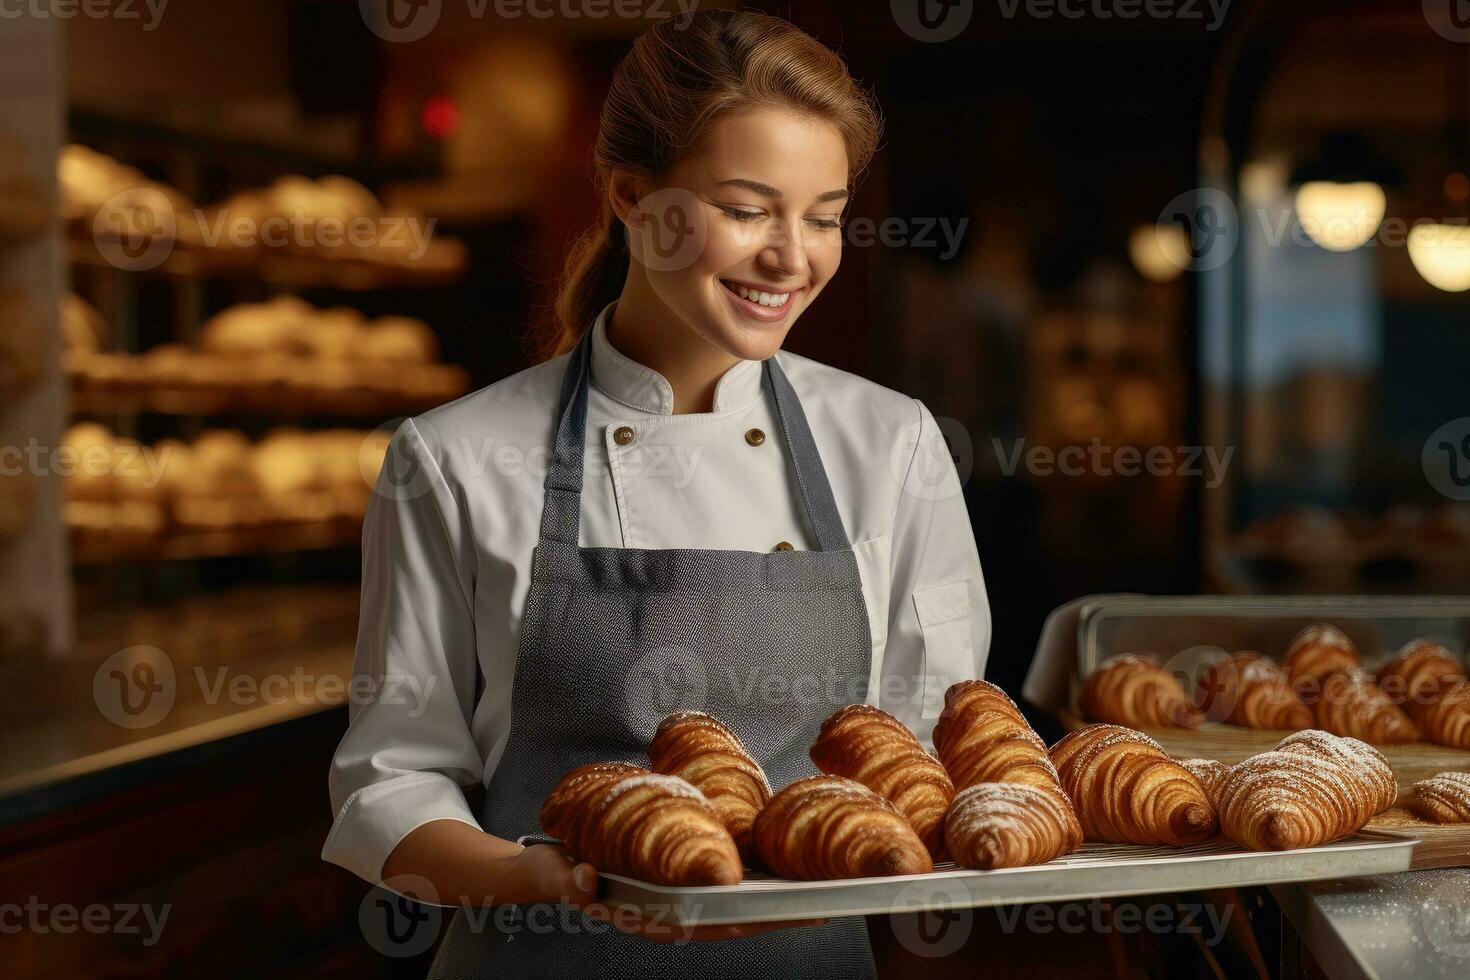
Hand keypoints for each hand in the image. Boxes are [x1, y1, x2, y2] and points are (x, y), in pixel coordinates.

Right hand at [517, 843, 826, 941]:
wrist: (547, 868)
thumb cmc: (557, 871)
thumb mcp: (558, 874)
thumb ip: (569, 879)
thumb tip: (586, 878)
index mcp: (649, 915)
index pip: (707, 924)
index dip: (747, 923)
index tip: (783, 917)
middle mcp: (669, 912)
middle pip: (732, 919)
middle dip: (774, 917)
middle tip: (820, 906)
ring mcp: (674, 899)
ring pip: (730, 906)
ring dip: (768, 901)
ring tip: (809, 890)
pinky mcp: (674, 880)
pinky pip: (717, 886)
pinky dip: (746, 881)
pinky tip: (773, 869)